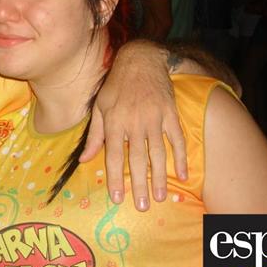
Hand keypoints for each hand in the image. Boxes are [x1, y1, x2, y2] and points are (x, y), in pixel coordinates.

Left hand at [82, 40, 186, 210]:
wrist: (140, 60)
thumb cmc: (116, 85)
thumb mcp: (99, 106)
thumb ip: (94, 135)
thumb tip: (85, 159)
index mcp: (114, 121)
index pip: (114, 156)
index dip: (115, 178)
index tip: (118, 198)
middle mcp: (134, 122)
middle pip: (137, 159)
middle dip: (139, 185)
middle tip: (141, 206)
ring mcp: (154, 118)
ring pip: (158, 153)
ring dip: (159, 176)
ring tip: (158, 197)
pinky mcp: (170, 113)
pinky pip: (176, 139)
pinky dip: (180, 157)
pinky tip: (181, 174)